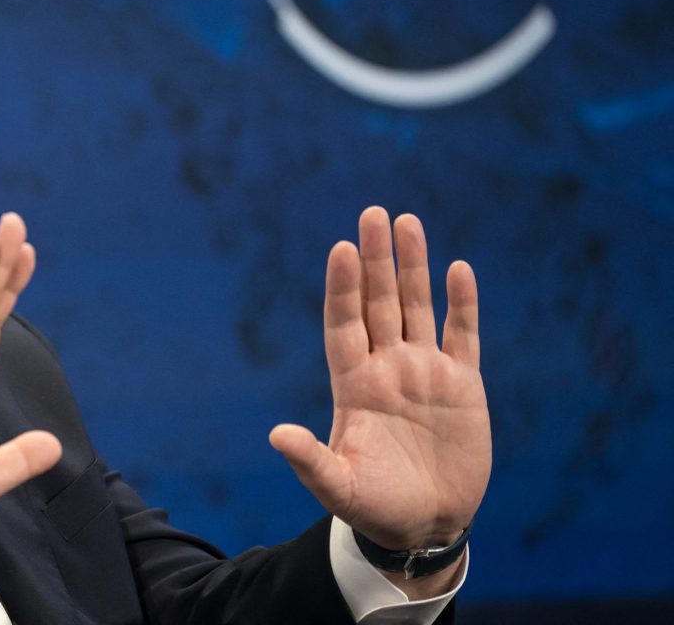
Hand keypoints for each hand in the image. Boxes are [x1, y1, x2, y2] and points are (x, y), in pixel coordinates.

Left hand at [269, 208, 489, 564]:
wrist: (425, 526)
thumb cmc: (374, 507)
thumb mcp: (338, 487)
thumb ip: (310, 461)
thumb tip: (276, 435)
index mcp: (353, 384)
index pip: (344, 323)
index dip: (343, 287)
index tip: (340, 248)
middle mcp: (386, 368)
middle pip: (379, 302)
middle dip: (376, 259)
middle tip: (373, 213)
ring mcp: (424, 373)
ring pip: (417, 307)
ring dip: (414, 267)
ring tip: (407, 221)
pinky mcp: (462, 386)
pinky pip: (462, 336)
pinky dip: (462, 304)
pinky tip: (459, 269)